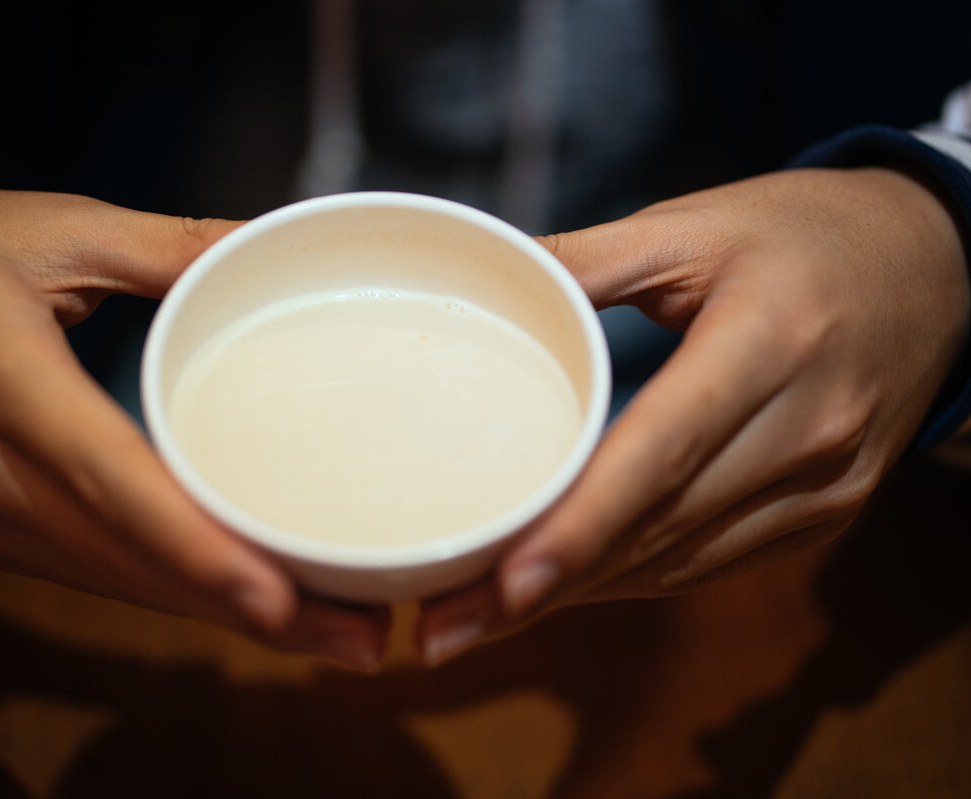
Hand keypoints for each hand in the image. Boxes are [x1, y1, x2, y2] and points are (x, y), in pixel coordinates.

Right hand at [0, 187, 385, 670]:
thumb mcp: (42, 225)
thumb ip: (162, 245)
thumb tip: (261, 248)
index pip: (109, 481)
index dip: (195, 547)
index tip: (280, 596)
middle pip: (129, 561)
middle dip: (247, 608)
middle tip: (360, 636)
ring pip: (114, 583)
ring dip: (216, 613)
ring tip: (325, 631)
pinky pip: (88, 572)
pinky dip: (166, 589)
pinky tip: (233, 598)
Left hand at [418, 167, 970, 663]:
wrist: (934, 266)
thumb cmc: (803, 235)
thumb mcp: (695, 225)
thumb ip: (588, 257)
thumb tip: (486, 274)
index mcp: (770, 342)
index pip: (664, 450)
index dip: (584, 525)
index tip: (506, 582)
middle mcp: (809, 429)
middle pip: (663, 526)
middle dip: (551, 584)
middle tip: (446, 624)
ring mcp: (828, 484)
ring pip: (683, 561)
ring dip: (581, 595)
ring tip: (479, 620)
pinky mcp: (826, 512)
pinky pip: (714, 562)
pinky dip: (635, 579)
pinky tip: (567, 587)